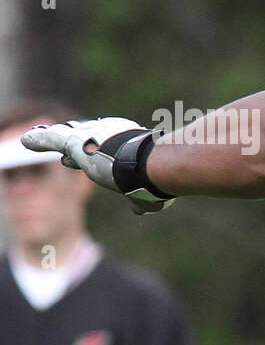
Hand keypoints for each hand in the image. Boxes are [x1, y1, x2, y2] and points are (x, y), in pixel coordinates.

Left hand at [21, 119, 173, 214]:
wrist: (152, 165)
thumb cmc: (157, 178)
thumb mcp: (148, 195)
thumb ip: (140, 201)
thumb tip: (140, 210)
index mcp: (128, 144)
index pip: (104, 147)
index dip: (93, 152)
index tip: (83, 158)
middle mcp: (110, 134)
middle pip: (86, 138)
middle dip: (74, 140)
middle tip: (62, 143)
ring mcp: (93, 136)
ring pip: (68, 135)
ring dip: (52, 137)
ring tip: (35, 137)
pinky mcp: (77, 142)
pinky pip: (53, 139)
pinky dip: (39, 140)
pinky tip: (26, 140)